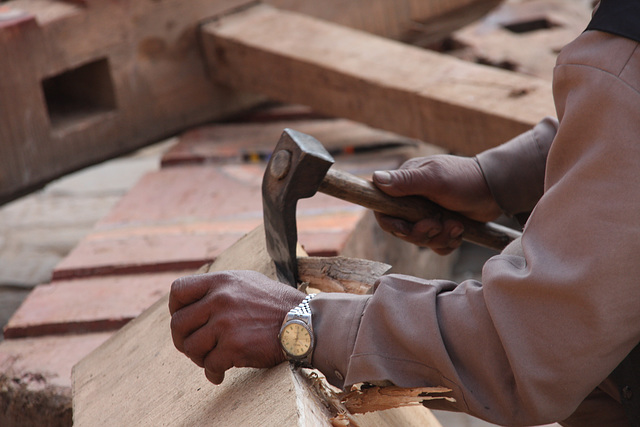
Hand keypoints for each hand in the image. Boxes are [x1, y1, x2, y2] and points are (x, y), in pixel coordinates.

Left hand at [169, 270, 305, 383]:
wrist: (305, 322)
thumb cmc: (277, 304)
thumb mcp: (247, 282)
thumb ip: (220, 288)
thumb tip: (194, 299)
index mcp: (221, 281)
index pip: (178, 291)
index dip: (175, 309)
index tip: (186, 321)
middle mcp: (220, 299)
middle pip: (178, 324)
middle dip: (182, 340)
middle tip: (195, 348)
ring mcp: (226, 322)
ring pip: (190, 347)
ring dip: (198, 358)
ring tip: (211, 359)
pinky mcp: (235, 345)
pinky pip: (210, 365)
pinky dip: (213, 373)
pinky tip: (220, 373)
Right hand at [372, 155, 500, 254]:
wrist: (496, 191)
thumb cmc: (465, 179)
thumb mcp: (435, 178)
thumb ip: (406, 181)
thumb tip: (376, 179)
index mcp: (404, 185)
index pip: (383, 210)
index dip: (393, 224)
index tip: (408, 226)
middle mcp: (411, 200)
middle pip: (401, 230)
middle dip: (421, 233)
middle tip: (438, 224)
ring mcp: (426, 214)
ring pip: (420, 240)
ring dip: (439, 237)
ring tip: (456, 225)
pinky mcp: (440, 226)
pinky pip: (435, 245)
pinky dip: (447, 243)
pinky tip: (459, 231)